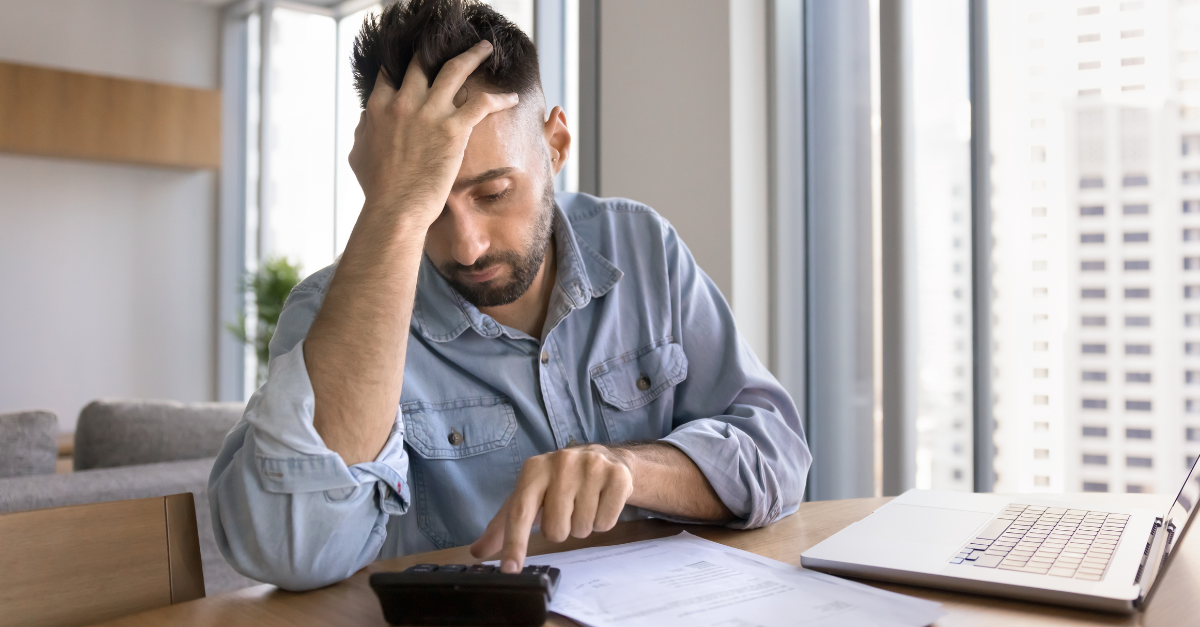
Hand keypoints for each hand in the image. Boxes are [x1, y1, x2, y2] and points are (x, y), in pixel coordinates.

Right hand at [347, 40, 518, 225]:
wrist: (396, 208)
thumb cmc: (378, 188)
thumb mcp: (359, 153)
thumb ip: (363, 129)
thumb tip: (365, 119)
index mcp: (379, 107)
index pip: (391, 73)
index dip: (403, 64)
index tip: (417, 61)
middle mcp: (404, 102)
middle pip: (422, 62)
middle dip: (436, 48)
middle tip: (451, 42)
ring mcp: (430, 113)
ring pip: (455, 70)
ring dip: (473, 55)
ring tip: (486, 49)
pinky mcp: (454, 128)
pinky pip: (482, 103)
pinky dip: (499, 98)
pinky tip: (512, 97)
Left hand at [469, 445, 633, 572]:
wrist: (603, 457)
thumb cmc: (559, 483)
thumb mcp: (530, 496)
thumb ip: (503, 525)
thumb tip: (478, 552)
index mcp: (534, 468)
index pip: (520, 512)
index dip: (514, 543)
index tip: (510, 569)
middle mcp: (561, 462)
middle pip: (555, 530)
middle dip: (561, 529)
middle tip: (566, 510)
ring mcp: (591, 467)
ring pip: (581, 529)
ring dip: (582, 525)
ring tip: (584, 504)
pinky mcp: (616, 476)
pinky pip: (605, 523)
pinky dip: (603, 522)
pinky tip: (600, 502)